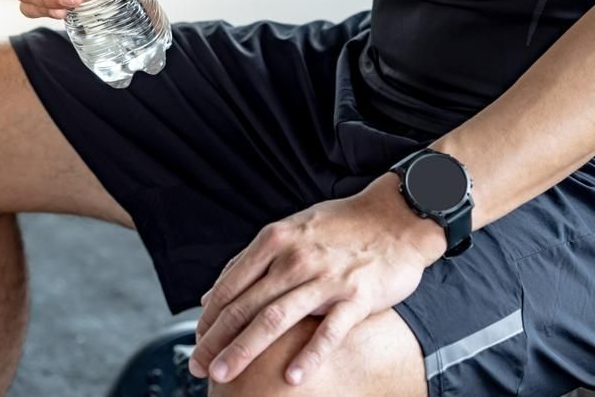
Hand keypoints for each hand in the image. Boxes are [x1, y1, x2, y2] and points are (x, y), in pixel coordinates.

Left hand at [189, 173, 446, 386]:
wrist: (398, 216)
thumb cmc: (342, 227)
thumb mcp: (290, 231)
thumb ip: (250, 263)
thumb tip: (209, 296)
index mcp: (275, 240)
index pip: (231, 285)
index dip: (209, 318)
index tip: (196, 343)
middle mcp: (294, 258)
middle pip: (245, 305)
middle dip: (216, 340)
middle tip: (197, 367)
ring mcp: (325, 277)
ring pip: (275, 318)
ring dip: (244, 349)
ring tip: (223, 375)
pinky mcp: (357, 296)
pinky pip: (329, 331)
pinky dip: (309, 355)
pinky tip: (292, 377)